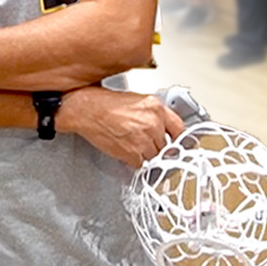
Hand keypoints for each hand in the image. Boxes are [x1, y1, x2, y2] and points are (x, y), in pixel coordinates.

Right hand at [56, 86, 184, 167]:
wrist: (87, 109)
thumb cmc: (106, 103)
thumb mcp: (138, 101)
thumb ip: (154, 115)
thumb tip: (163, 129)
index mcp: (156, 108)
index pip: (180, 129)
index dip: (176, 138)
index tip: (174, 143)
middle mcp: (153, 123)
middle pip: (166, 146)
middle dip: (157, 147)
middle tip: (145, 144)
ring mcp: (143, 139)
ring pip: (154, 157)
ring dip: (145, 156)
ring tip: (133, 146)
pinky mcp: (131, 153)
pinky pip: (140, 164)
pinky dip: (134, 162)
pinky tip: (126, 151)